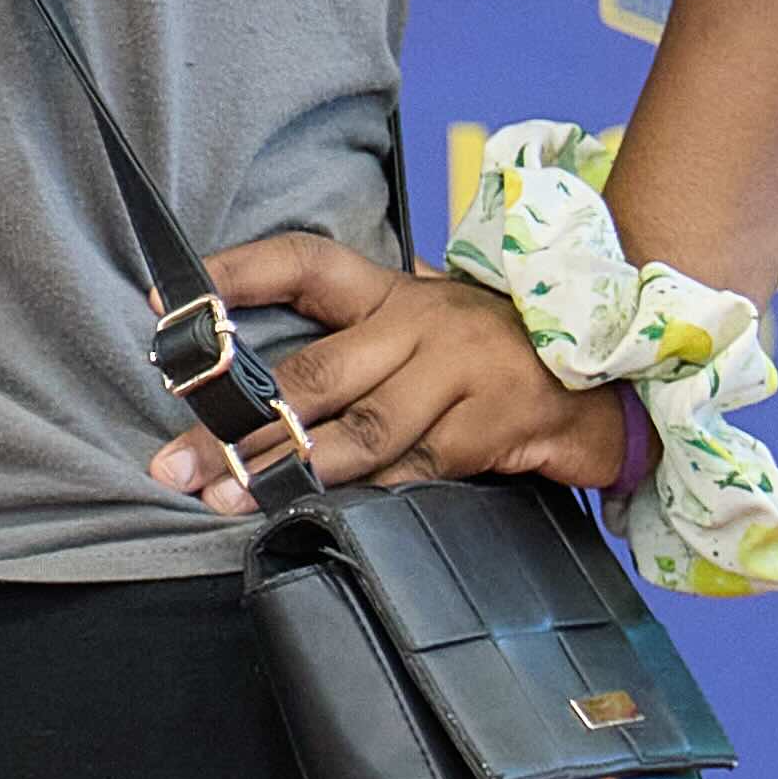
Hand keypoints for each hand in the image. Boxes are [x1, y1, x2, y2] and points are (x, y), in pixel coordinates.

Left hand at [152, 230, 644, 508]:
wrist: (610, 377)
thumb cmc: (497, 352)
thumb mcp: (429, 326)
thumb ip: (363, 340)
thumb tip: (265, 382)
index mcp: (394, 292)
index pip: (304, 264)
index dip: (236, 275)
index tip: (167, 301)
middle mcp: (419, 325)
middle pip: (310, 372)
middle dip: (235, 423)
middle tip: (176, 463)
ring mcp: (456, 375)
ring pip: (357, 429)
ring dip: (288, 470)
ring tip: (229, 496)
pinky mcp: (487, 427)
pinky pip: (412, 470)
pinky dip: (366, 494)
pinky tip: (320, 514)